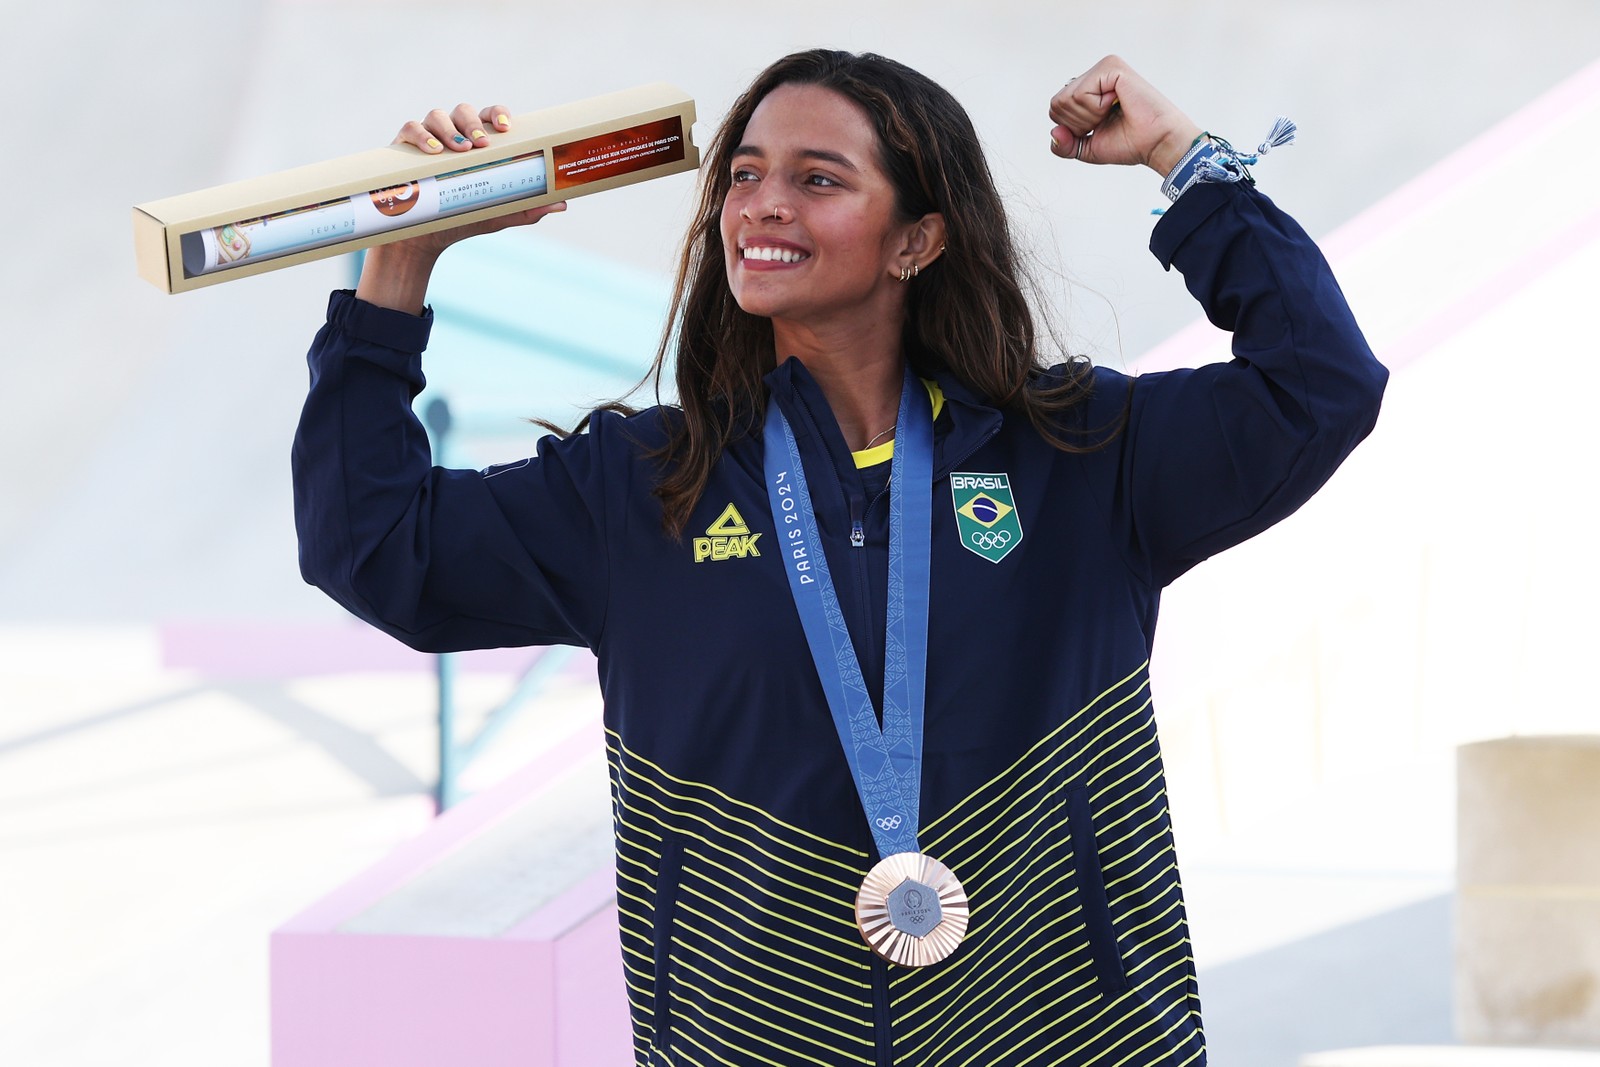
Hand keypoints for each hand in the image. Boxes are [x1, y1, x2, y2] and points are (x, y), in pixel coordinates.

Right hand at [384, 102, 566, 258]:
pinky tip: (433, 151)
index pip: (488, 117)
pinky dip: (421, 136)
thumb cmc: (462, 221)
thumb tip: (562, 204)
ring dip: (450, 129)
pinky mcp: (402, 148)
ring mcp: (426, 137)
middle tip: (482, 144)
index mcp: (476, 143)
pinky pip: (410, 129)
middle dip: (474, 123)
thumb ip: (526, 208)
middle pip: (463, 110)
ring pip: (437, 115)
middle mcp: (452, 133)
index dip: (497, 114)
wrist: (422, 240)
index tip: (506, 128)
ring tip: (459, 150)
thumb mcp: (495, 215)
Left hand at [1048, 56, 1202, 176]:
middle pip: (1057, 104)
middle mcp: (1095, 75)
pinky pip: (1080, 94)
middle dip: (1078, 124)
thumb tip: (1053, 132)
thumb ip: (1065, 144)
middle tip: (1107, 121)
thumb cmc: (1131, 143)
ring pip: (1066, 99)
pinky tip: (1117, 103)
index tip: (1100, 128)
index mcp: (1089, 89)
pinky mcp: (1111, 67)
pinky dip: (1095, 109)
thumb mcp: (1088, 148)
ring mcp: (1103, 68)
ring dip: (1088, 117)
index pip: (1056, 109)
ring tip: (1114, 112)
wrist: (1157, 144)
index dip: (1072, 129)